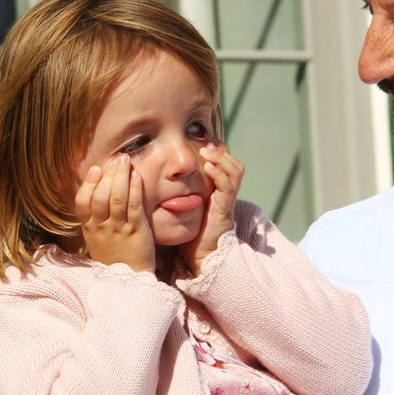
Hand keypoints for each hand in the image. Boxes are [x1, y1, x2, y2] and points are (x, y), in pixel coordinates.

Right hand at [74, 153, 155, 272]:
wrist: (129, 281)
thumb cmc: (115, 256)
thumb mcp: (97, 238)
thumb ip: (96, 218)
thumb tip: (98, 191)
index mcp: (89, 228)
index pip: (82, 203)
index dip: (88, 184)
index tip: (95, 169)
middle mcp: (101, 227)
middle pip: (101, 196)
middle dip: (109, 174)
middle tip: (117, 158)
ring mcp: (118, 229)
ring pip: (117, 198)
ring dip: (121, 177)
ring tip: (126, 161)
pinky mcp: (136, 230)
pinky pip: (134, 206)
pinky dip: (135, 189)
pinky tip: (137, 176)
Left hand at [180, 142, 244, 274]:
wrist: (199, 257)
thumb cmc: (189, 234)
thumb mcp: (185, 207)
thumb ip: (179, 192)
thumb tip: (158, 174)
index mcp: (218, 191)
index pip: (224, 164)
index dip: (217, 149)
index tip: (202, 137)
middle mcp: (226, 194)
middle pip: (234, 164)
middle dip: (221, 150)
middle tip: (206, 140)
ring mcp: (227, 202)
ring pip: (236, 172)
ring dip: (222, 159)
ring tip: (208, 151)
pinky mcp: (225, 210)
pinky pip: (228, 188)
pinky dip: (220, 175)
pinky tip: (209, 167)